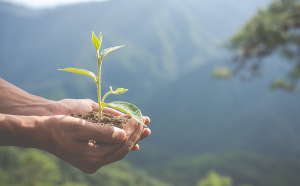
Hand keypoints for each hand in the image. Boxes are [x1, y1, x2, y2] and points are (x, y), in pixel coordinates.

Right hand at [35, 114, 149, 173]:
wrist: (42, 134)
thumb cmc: (59, 127)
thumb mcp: (80, 127)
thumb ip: (102, 132)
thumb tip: (123, 135)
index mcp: (92, 156)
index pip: (121, 143)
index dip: (132, 130)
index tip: (139, 117)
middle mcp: (94, 163)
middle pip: (122, 149)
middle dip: (136, 134)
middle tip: (146, 122)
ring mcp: (92, 163)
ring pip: (119, 152)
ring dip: (132, 139)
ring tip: (145, 130)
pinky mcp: (91, 160)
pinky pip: (112, 154)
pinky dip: (123, 146)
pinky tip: (132, 143)